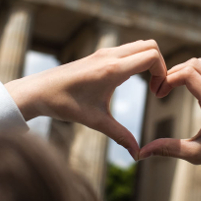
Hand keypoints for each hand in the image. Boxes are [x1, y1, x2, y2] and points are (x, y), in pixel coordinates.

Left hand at [4, 40, 166, 159]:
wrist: (38, 91)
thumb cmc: (64, 105)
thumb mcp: (95, 121)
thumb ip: (120, 136)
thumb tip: (138, 155)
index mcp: (112, 69)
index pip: (152, 56)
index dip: (163, 73)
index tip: (157, 94)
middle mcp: (110, 56)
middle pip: (150, 45)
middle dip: (161, 66)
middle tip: (156, 89)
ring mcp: (104, 52)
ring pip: (140, 45)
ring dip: (149, 62)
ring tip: (147, 86)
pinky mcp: (99, 54)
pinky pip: (128, 49)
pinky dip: (137, 60)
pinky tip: (130, 81)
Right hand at [138, 58, 200, 180]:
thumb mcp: (196, 154)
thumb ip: (169, 149)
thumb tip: (143, 152)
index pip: (187, 74)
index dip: (167, 79)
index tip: (158, 94)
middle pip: (193, 64)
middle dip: (172, 73)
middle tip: (160, 90)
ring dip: (183, 71)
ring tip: (170, 87)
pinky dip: (194, 73)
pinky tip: (185, 89)